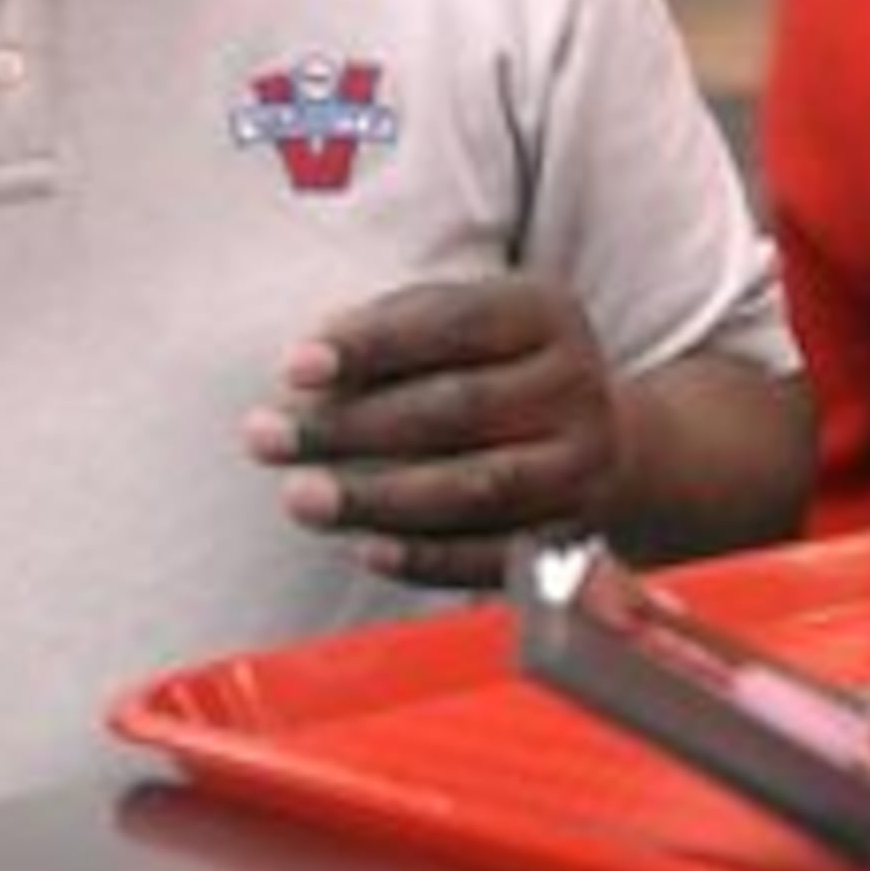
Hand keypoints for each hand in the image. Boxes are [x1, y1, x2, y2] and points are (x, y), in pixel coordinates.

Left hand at [242, 274, 618, 587]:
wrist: (602, 440)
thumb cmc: (490, 369)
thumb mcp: (456, 323)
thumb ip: (388, 329)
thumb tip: (309, 366)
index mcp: (544, 312)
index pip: (456, 322)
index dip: (373, 344)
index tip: (294, 366)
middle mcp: (577, 384)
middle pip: (459, 407)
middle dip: (351, 426)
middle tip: (267, 437)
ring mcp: (583, 464)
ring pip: (477, 486)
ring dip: (378, 497)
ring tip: (299, 496)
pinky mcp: (574, 533)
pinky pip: (497, 555)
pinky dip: (429, 558)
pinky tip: (367, 548)